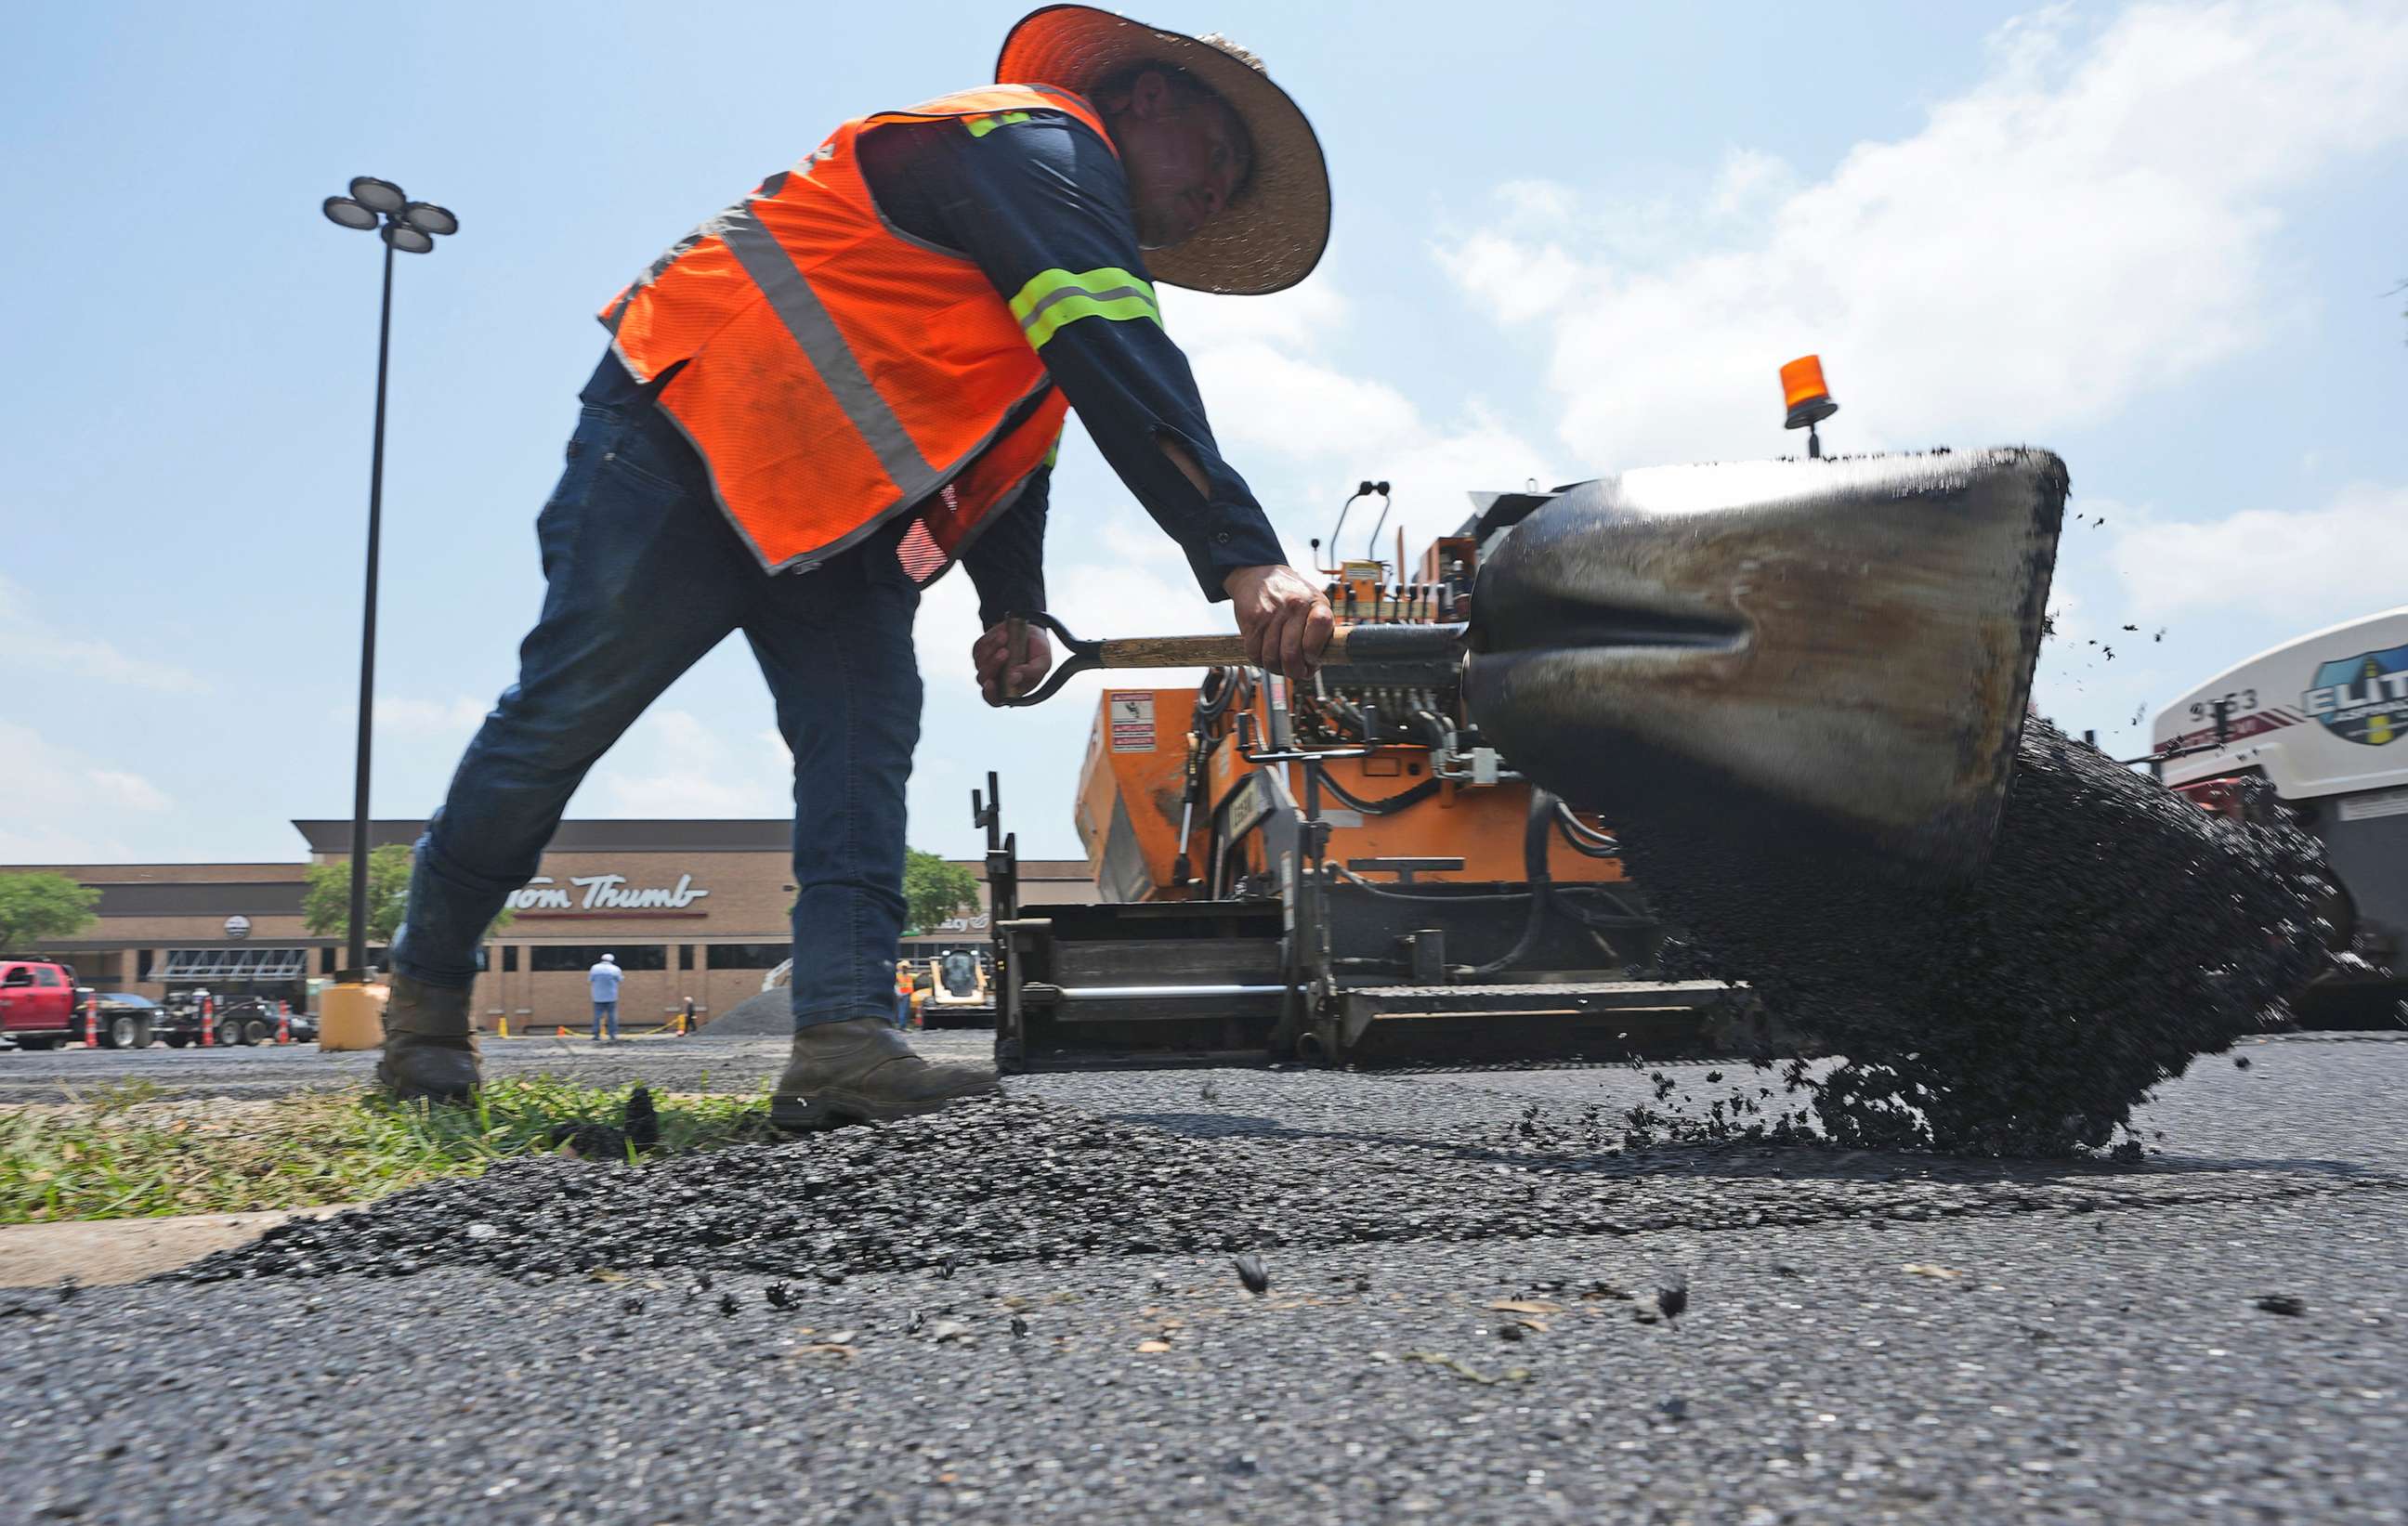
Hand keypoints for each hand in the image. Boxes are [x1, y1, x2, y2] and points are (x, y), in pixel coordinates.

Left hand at [973, 620, 1054, 705]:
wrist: (1032, 630)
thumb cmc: (1038, 651)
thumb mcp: (1043, 662)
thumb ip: (1032, 672)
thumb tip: (1014, 678)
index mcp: (1011, 689)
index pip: (995, 699)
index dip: (990, 694)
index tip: (991, 683)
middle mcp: (996, 680)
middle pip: (984, 679)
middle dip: (993, 665)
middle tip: (1005, 652)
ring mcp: (987, 665)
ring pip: (980, 663)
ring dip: (993, 649)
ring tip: (1007, 637)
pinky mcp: (981, 651)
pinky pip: (979, 648)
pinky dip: (991, 641)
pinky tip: (1004, 635)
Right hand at [1222, 564, 1334, 678]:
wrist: (1260, 574)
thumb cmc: (1291, 596)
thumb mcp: (1314, 604)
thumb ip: (1319, 633)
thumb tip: (1312, 669)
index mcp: (1315, 603)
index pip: (1322, 627)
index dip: (1315, 653)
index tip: (1311, 660)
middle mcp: (1294, 606)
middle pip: (1292, 654)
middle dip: (1294, 672)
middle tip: (1295, 673)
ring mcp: (1271, 613)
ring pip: (1271, 658)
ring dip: (1276, 669)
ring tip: (1279, 665)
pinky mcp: (1252, 620)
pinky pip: (1254, 653)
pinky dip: (1259, 661)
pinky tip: (1265, 655)